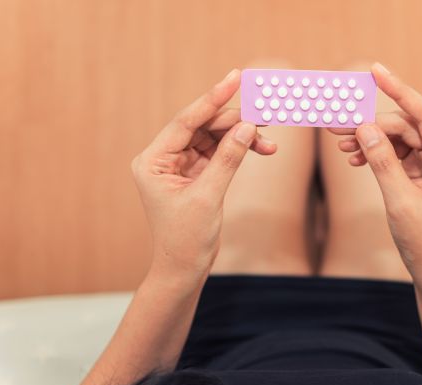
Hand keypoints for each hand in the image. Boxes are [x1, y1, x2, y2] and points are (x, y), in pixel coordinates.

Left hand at [131, 69, 275, 283]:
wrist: (183, 269)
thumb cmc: (186, 239)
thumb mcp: (208, 196)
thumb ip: (228, 159)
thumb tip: (247, 127)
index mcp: (153, 160)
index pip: (185, 122)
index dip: (212, 99)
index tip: (234, 79)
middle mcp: (164, 158)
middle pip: (202, 127)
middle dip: (233, 122)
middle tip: (263, 114)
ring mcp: (180, 166)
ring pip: (214, 138)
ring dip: (241, 137)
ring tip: (268, 141)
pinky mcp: (196, 174)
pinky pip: (220, 153)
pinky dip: (239, 151)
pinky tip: (260, 149)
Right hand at [333, 63, 421, 278]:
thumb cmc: (421, 237)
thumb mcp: (398, 199)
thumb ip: (382, 161)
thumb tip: (365, 128)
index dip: (399, 90)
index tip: (376, 71)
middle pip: (406, 125)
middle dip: (372, 124)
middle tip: (339, 126)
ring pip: (399, 137)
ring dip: (371, 139)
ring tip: (342, 146)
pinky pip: (397, 152)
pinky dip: (376, 153)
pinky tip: (355, 158)